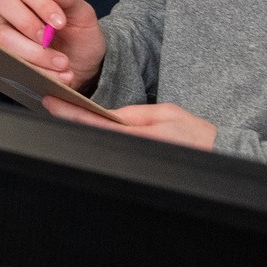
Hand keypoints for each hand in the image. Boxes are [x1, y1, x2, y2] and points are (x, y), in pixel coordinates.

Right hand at [0, 0, 105, 90]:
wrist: (82, 65)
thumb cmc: (80, 35)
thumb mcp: (83, 15)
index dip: (41, 4)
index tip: (60, 23)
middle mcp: (13, 8)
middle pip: (1, 2)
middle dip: (26, 23)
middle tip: (48, 40)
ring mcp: (4, 31)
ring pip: (2, 36)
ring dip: (34, 53)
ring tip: (62, 63)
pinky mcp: (3, 53)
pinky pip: (9, 61)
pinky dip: (37, 71)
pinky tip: (58, 75)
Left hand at [43, 98, 217, 148]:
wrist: (217, 154)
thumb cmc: (193, 134)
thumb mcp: (165, 114)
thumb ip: (134, 115)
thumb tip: (108, 115)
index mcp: (139, 136)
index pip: (96, 124)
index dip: (71, 113)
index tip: (52, 102)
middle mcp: (133, 151)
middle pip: (92, 137)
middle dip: (69, 121)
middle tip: (48, 104)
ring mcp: (133, 161)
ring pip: (99, 146)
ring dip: (80, 130)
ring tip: (60, 113)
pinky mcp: (136, 165)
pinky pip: (111, 151)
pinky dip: (96, 138)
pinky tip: (83, 129)